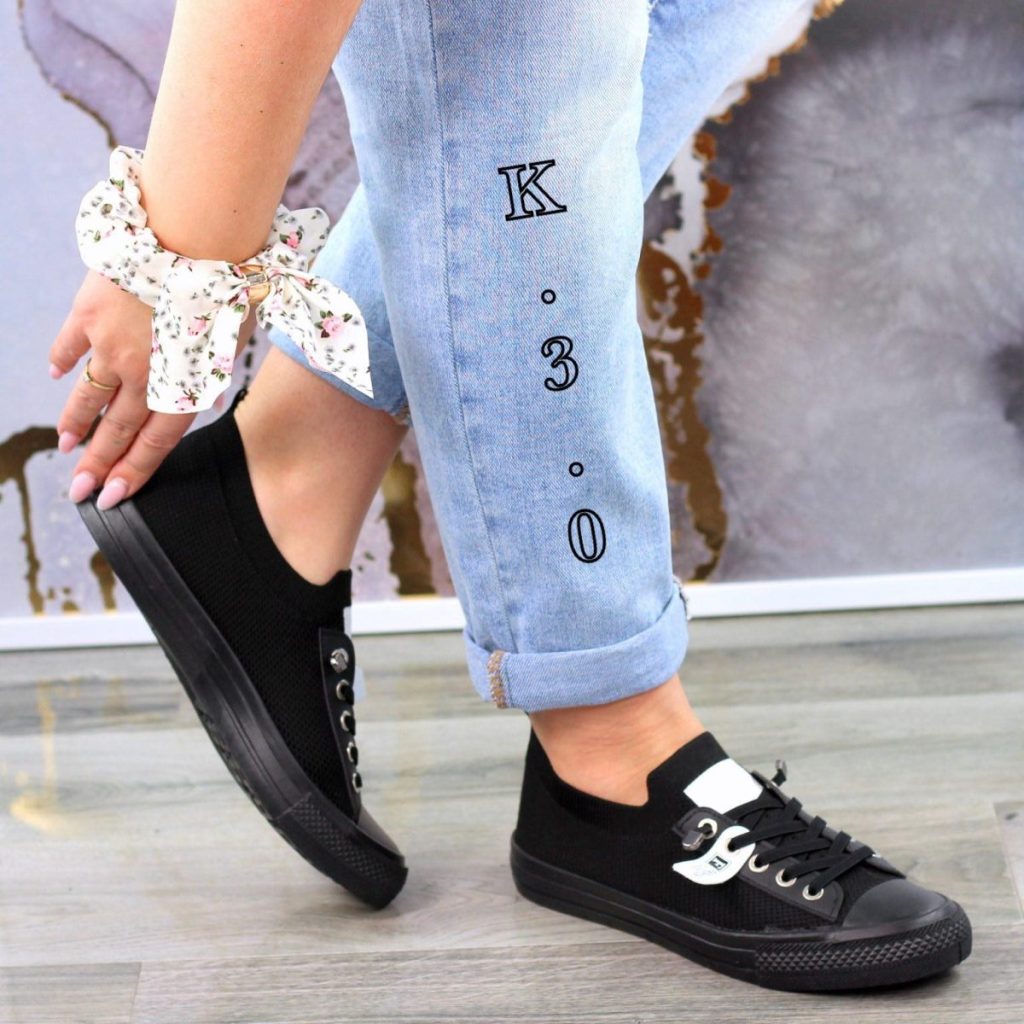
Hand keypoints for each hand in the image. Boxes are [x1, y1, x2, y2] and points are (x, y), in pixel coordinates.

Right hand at [49, 269, 252, 509]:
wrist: (195, 236)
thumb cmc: (228, 286)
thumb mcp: (232, 341)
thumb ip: (212, 372)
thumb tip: (205, 399)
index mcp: (184, 383)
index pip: (158, 442)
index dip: (135, 472)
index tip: (115, 497)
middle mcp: (145, 374)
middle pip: (118, 429)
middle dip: (99, 465)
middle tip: (81, 491)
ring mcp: (112, 345)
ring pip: (89, 396)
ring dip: (77, 424)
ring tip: (68, 446)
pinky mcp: (90, 313)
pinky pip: (70, 346)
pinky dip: (62, 362)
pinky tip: (58, 377)